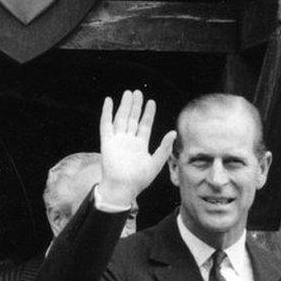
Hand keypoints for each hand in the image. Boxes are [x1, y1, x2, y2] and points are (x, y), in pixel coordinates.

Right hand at [99, 90, 175, 205]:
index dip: (148, 114)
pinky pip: (106, 124)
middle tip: (138, 92)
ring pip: (121, 118)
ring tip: (128, 93)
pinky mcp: (107, 142)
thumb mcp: (156, 163)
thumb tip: (173, 132)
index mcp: (140, 145)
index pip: (144, 125)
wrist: (122, 188)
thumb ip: (164, 148)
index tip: (151, 102)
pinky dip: (106, 112)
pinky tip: (109, 101)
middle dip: (136, 106)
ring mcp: (117, 140)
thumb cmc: (139, 179)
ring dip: (124, 106)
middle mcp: (128, 141)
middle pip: (132, 119)